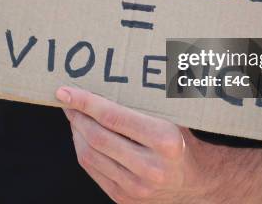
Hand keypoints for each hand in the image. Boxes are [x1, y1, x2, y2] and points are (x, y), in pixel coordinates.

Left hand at [56, 86, 261, 202]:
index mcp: (165, 140)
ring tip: (74, 115)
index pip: (113, 118)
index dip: (85, 102)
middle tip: (67, 100)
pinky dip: (83, 150)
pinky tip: (83, 135)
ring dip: (76, 132)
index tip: (65, 91)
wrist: (196, 180)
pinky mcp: (126, 199)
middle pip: (97, 137)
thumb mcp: (172, 112)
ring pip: (90, 155)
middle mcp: (151, 167)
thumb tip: (109, 70)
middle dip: (76, 116)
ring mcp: (137, 187)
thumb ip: (145, 97)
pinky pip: (93, 171)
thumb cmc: (181, 137)